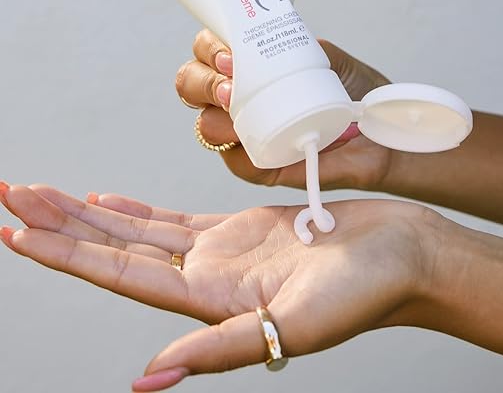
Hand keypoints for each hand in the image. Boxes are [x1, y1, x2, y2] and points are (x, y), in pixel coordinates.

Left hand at [0, 182, 439, 389]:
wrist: (399, 253)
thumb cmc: (363, 291)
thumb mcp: (295, 327)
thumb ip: (221, 349)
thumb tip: (149, 381)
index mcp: (211, 303)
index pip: (120, 275)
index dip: (67, 253)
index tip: (18, 228)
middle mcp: (204, 279)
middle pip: (116, 249)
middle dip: (62, 224)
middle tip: (13, 193)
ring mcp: (218, 252)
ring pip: (137, 230)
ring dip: (90, 213)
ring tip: (47, 193)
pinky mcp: (237, 229)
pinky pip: (172, 220)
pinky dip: (136, 209)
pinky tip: (108, 200)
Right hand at [176, 29, 392, 189]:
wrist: (385, 134)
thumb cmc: (357, 94)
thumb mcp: (329, 58)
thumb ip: (298, 43)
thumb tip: (265, 38)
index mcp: (250, 71)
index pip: (207, 53)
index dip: (208, 49)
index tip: (231, 55)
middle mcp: (241, 102)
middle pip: (191, 86)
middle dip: (201, 81)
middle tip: (230, 81)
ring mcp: (248, 134)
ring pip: (205, 125)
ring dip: (214, 114)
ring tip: (239, 106)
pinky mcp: (264, 166)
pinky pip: (234, 161)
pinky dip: (236, 149)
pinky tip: (249, 137)